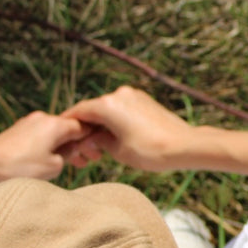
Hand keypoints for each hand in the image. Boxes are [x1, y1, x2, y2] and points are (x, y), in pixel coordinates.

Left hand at [0, 111, 87, 180]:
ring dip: (63, 145)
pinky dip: (48, 145)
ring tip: (68, 163)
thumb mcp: (54, 166)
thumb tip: (68, 150)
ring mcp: (29, 122)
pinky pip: (40, 135)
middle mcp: (43, 118)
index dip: (91, 139)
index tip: (95, 152)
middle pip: (68, 128)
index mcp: (56, 124)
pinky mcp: (19, 129)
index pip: (82, 126)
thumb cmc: (22, 167)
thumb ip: (68, 155)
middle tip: (86, 161)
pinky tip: (48, 159)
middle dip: (78, 144)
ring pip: (54, 132)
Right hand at [60, 86, 195, 171]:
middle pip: (93, 111)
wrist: (184, 145)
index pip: (77, 113)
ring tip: (103, 150)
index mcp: (107, 105)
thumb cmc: (150, 151)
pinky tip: (117, 139)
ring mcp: (133, 95)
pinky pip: (122, 109)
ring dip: (102, 127)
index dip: (68, 126)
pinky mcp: (144, 100)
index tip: (63, 138)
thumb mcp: (117, 151)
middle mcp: (118, 94)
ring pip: (108, 110)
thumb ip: (97, 141)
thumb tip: (90, 138)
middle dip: (87, 130)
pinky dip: (115, 122)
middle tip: (86, 153)